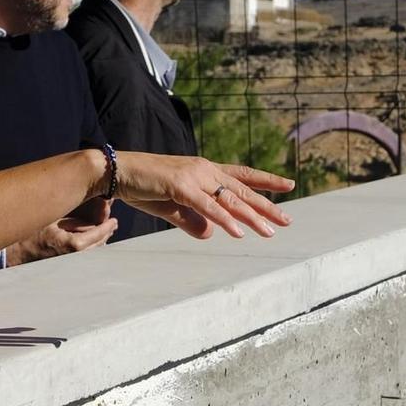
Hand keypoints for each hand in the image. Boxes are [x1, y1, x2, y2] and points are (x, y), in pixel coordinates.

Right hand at [7, 201, 117, 263]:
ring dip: (100, 242)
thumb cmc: (29, 232)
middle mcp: (68, 256)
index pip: (94, 237)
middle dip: (105, 235)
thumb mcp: (51, 219)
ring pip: (91, 253)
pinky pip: (82, 257)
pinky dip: (90, 248)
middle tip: (112, 224)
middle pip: (96, 247)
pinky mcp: (64, 266)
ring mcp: (66, 262)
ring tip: (105, 231)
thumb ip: (73, 218)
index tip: (113, 221)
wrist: (13, 252)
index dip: (105, 229)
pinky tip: (92, 240)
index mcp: (66, 243)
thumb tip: (95, 214)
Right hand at [112, 155, 294, 238]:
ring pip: (230, 199)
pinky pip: (208, 206)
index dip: (266, 181)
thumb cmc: (143, 187)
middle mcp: (204, 170)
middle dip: (266, 206)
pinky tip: (239, 232)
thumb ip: (193, 221)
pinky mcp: (181, 186)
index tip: (288, 186)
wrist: (117, 172)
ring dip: (251, 217)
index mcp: (204, 172)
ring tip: (270, 232)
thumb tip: (211, 235)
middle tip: (287, 220)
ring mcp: (194, 176)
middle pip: (243, 189)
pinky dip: (225, 220)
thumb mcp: (173, 209)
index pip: (242, 175)